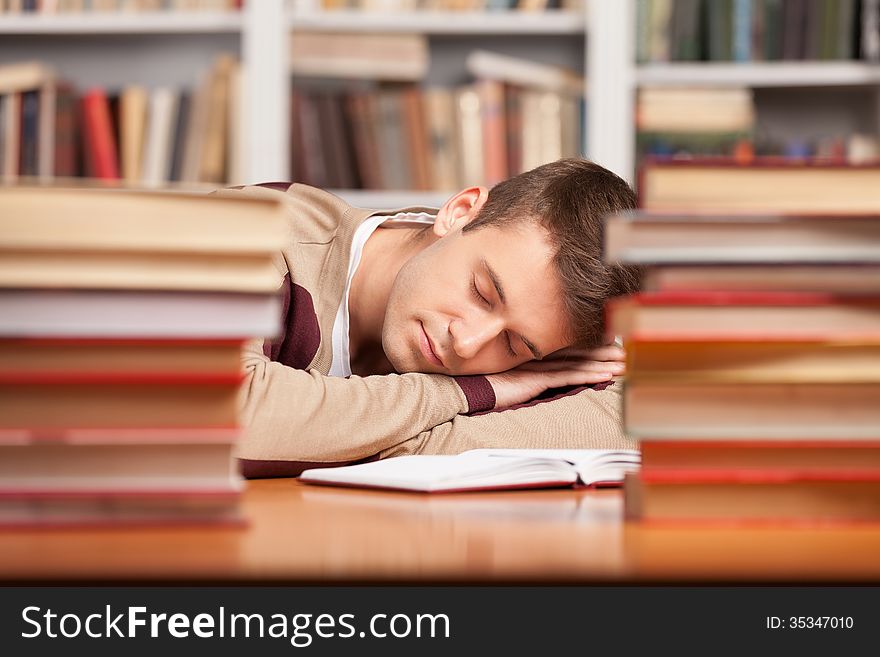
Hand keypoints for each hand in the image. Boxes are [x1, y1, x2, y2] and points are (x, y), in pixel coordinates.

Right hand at [484, 343, 625, 409]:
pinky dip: (590, 375)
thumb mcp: (513, 378)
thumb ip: (528, 374)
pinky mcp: (537, 378)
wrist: (469, 390)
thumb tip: (543, 378)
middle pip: (578, 352)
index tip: (611, 345)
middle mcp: (539, 356)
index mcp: (534, 354)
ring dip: (603, 364)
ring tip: (624, 365)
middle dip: (603, 352)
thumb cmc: (487, 386)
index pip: (569, 349)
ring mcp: (539, 366)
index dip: (591, 347)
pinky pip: (569, 376)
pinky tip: (606, 376)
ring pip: (578, 363)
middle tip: (626, 351)